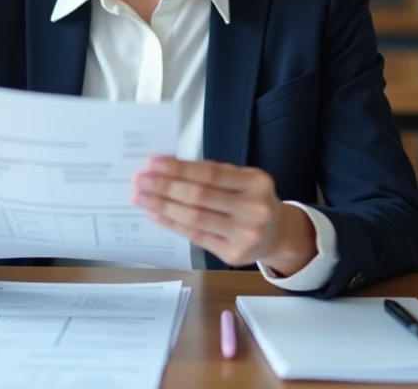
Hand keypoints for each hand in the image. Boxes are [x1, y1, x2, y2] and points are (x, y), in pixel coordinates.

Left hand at [132, 157, 316, 274]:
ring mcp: (245, 235)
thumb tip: (165, 167)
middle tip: (139, 179)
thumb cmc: (251, 200)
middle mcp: (254, 209)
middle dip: (164, 187)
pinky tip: (155, 213)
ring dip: (162, 205)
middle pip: (200, 196)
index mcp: (256, 182)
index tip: (152, 163)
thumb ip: (211, 174)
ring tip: (140, 196)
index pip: (210, 173)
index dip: (179, 168)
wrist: (277, 234)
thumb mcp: (242, 180)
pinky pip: (195, 237)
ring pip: (194, 218)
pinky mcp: (233, 254)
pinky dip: (172, 224)